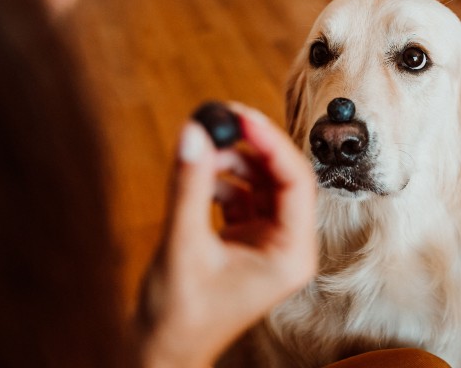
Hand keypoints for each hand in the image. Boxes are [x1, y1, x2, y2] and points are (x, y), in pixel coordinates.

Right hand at [137, 104, 316, 367]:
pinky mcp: (249, 241)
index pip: (297, 182)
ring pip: (263, 184)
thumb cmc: (178, 316)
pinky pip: (245, 197)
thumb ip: (189, 186)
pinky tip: (201, 182)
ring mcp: (269, 243)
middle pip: (283, 178)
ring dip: (235, 163)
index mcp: (292, 255)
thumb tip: (194, 131)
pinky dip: (224, 182)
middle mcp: (289, 247)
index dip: (271, 144)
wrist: (163, 351)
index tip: (241, 116)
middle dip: (252, 148)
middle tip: (222, 119)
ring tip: (203, 154)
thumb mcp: (183, 245)